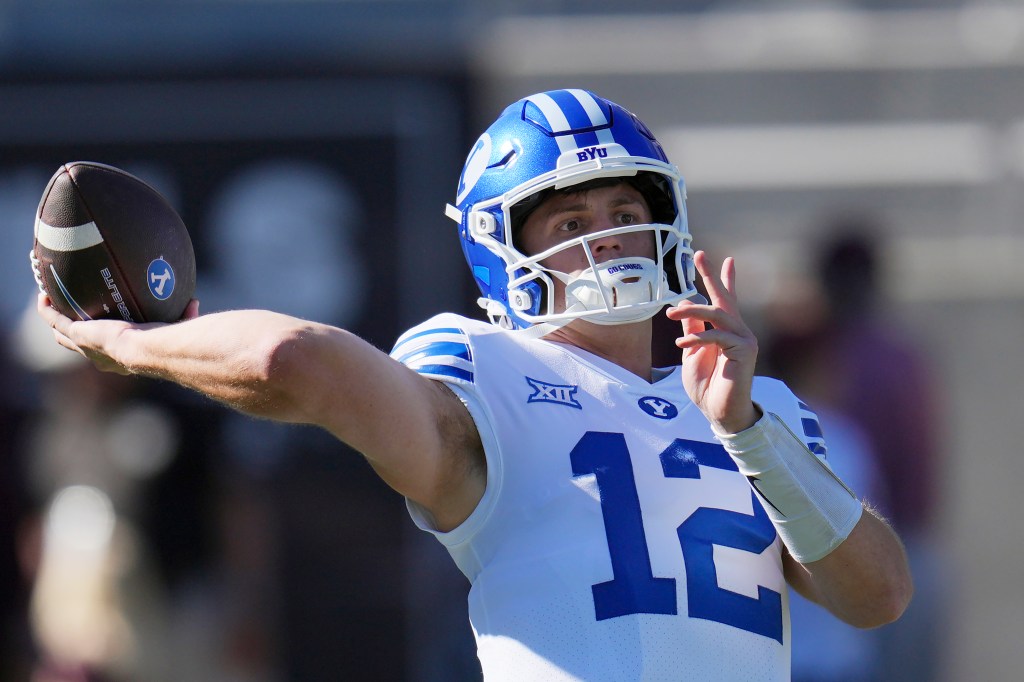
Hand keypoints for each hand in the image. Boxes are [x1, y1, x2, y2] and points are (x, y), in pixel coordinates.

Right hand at [36, 294, 199, 374]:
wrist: (150, 350)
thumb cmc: (169, 344)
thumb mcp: (175, 327)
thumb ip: (183, 315)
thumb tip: (193, 301)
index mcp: (122, 359)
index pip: (109, 352)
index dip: (103, 341)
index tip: (104, 328)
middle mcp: (100, 357)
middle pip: (79, 346)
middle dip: (72, 331)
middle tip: (68, 314)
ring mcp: (85, 347)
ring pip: (62, 334)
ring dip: (55, 318)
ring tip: (50, 301)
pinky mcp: (77, 334)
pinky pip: (54, 319)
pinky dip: (47, 308)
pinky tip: (43, 293)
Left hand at [665, 250, 759, 433]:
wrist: (719, 412)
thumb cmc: (707, 386)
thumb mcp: (691, 354)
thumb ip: (691, 330)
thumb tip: (685, 303)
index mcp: (725, 331)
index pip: (725, 300)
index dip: (722, 278)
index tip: (720, 258)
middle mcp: (738, 331)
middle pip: (724, 298)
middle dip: (711, 275)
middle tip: (699, 255)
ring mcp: (744, 339)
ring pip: (717, 314)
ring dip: (692, 311)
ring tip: (671, 313)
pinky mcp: (745, 350)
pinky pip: (718, 336)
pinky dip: (698, 338)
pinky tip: (681, 345)